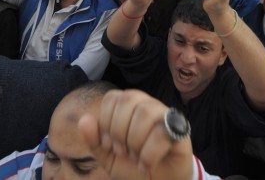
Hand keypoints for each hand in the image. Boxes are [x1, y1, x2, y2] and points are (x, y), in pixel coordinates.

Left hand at [78, 89, 192, 179]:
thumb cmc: (134, 167)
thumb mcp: (108, 157)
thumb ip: (94, 140)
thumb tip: (84, 119)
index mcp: (130, 107)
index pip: (113, 98)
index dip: (106, 121)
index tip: (108, 144)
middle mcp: (148, 105)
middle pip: (129, 99)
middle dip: (118, 130)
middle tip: (122, 152)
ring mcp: (165, 116)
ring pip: (145, 112)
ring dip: (134, 141)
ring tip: (135, 157)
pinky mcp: (180, 131)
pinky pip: (161, 133)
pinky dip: (148, 154)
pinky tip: (146, 165)